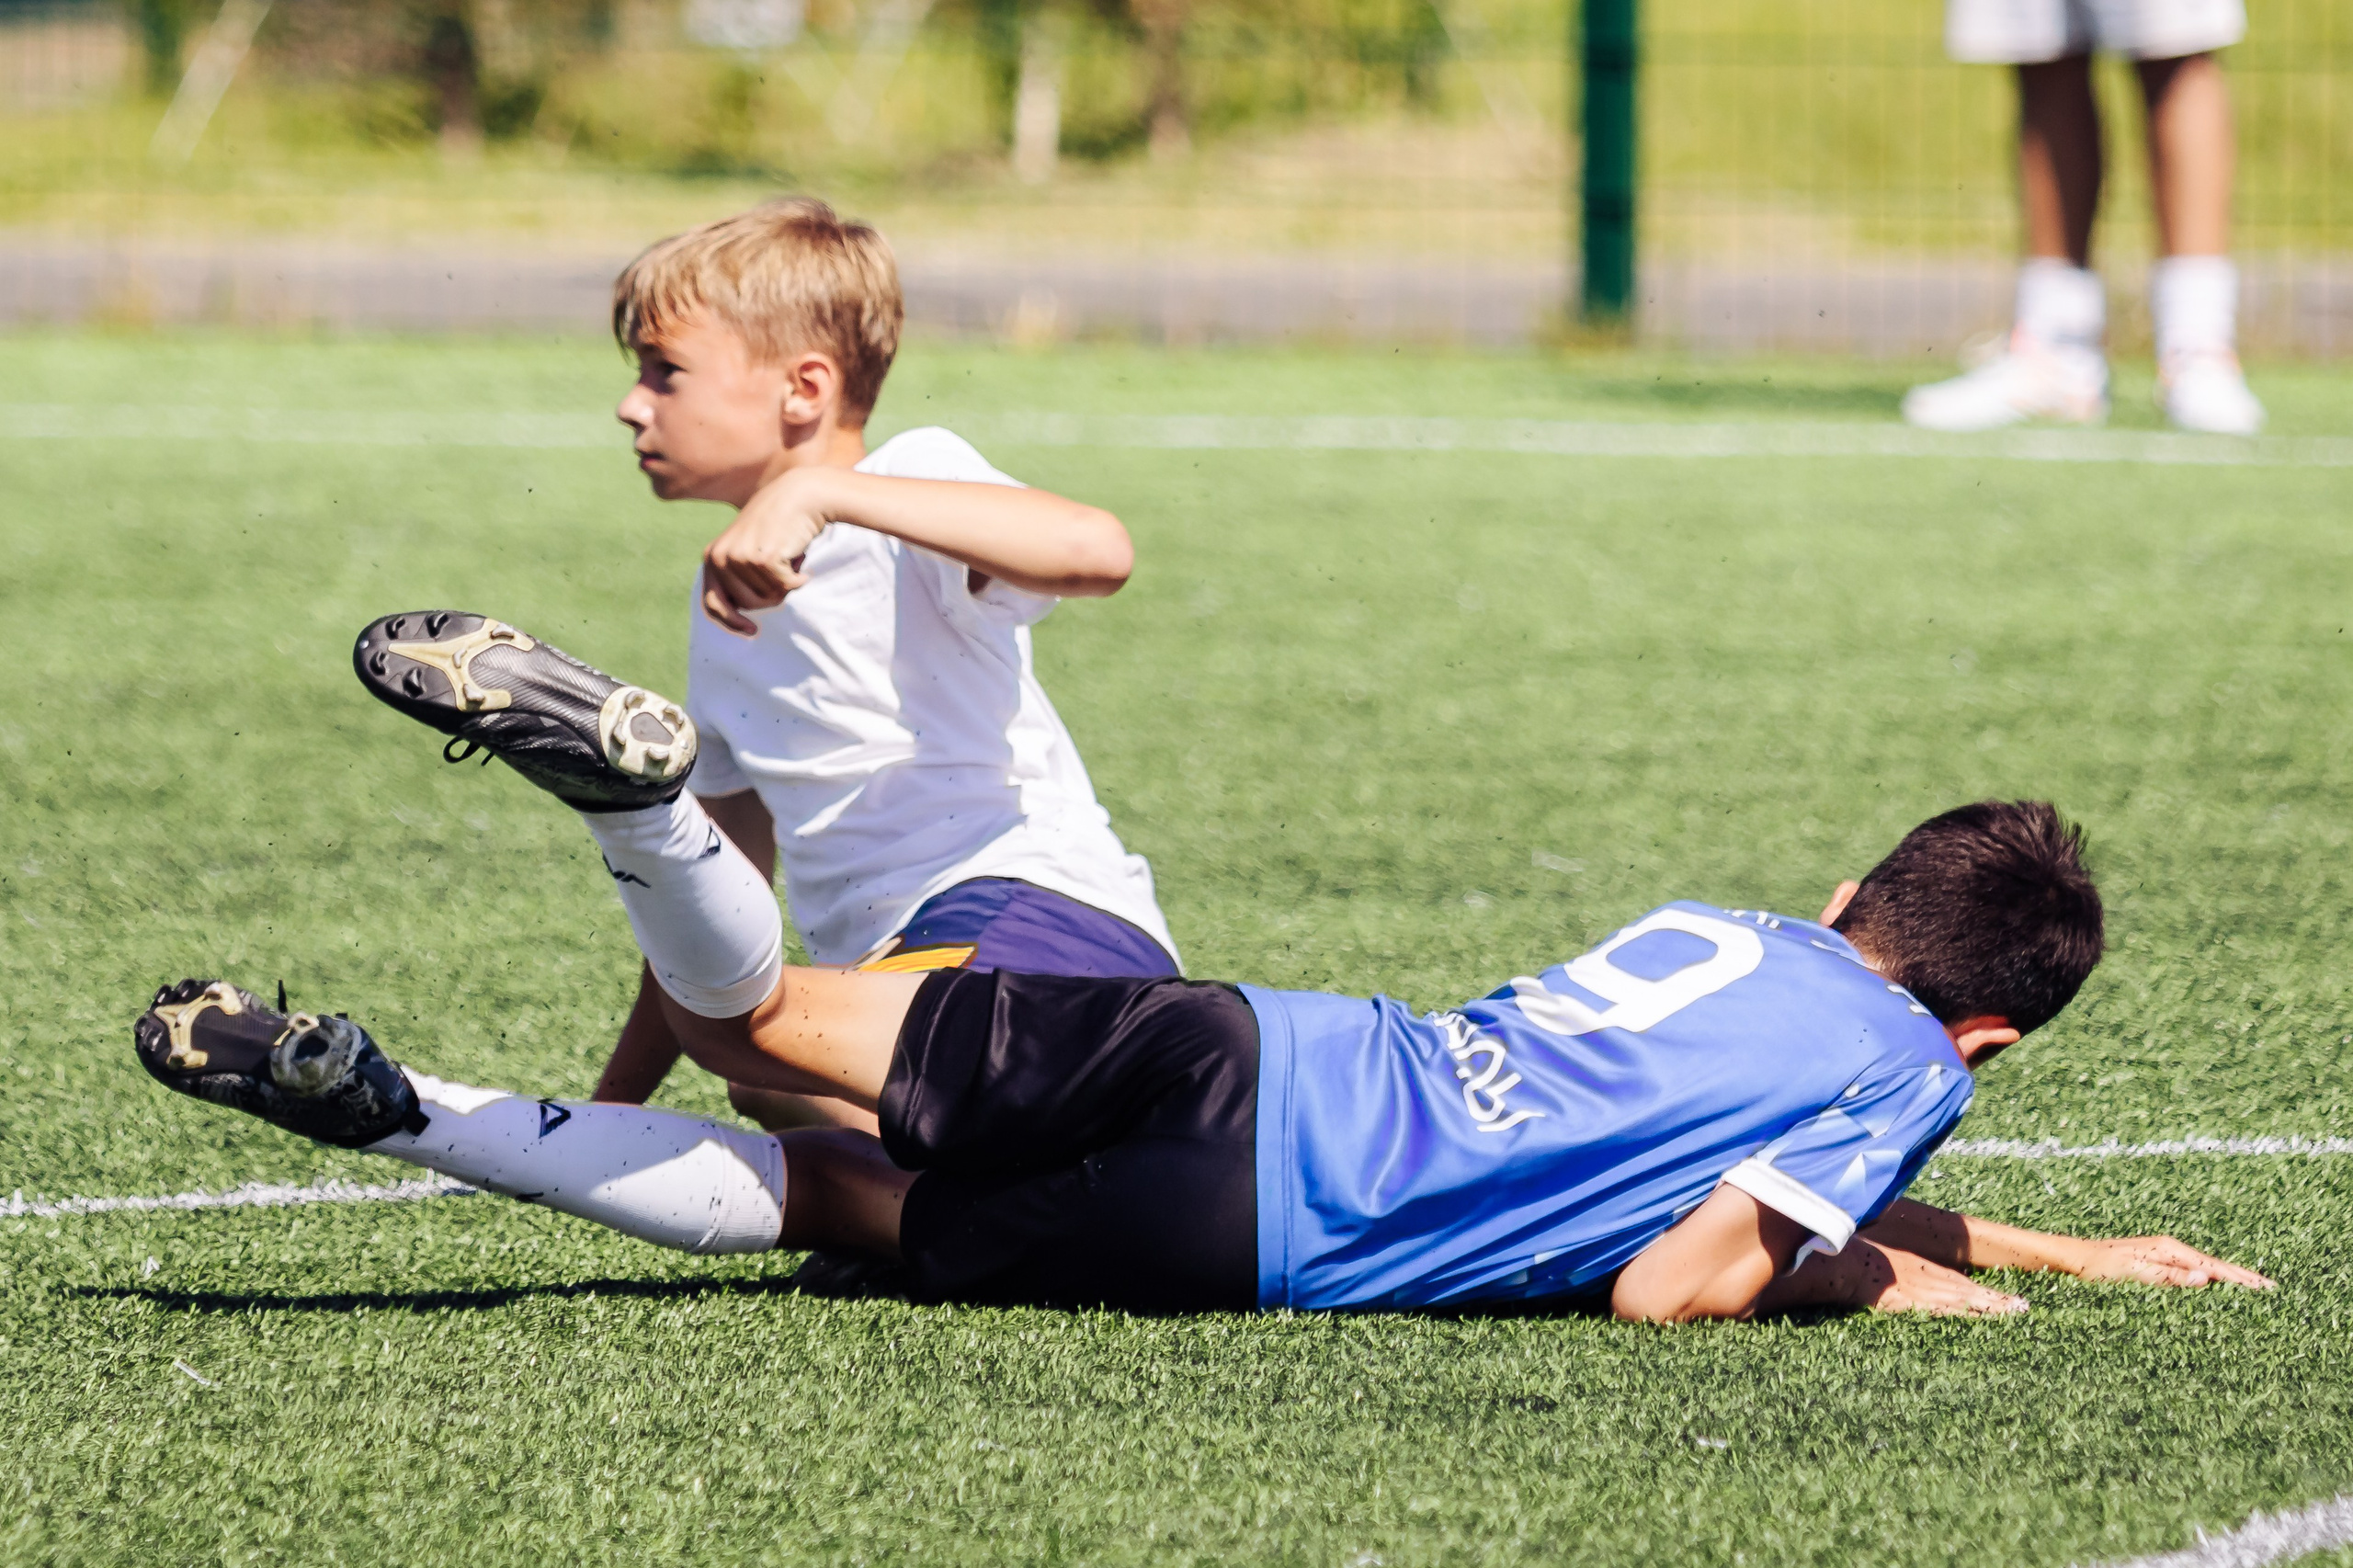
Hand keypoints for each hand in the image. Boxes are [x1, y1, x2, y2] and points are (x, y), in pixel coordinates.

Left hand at [702, 469, 833, 634]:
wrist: (801, 495)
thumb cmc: (778, 524)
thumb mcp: (748, 547)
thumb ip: (737, 574)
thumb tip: (741, 612)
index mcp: (712, 556)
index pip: (712, 603)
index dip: (731, 623)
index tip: (752, 632)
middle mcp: (719, 557)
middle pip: (747, 605)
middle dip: (769, 596)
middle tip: (782, 572)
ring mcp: (739, 558)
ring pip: (768, 599)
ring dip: (785, 584)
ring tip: (789, 558)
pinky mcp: (762, 559)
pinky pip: (785, 588)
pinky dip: (798, 579)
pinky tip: (800, 558)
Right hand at [1850, 1242, 2029, 1316]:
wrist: (1849, 1264)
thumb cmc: (1861, 1260)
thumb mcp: (1886, 1259)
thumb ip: (1901, 1268)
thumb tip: (1904, 1275)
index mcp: (1924, 1268)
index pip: (1961, 1281)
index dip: (1983, 1289)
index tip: (2002, 1296)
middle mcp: (1931, 1279)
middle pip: (1971, 1290)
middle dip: (1997, 1298)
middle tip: (2023, 1306)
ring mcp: (1926, 1292)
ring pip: (1968, 1300)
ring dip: (1993, 1307)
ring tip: (2017, 1311)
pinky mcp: (1919, 1306)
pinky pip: (1950, 1313)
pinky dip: (1970, 1317)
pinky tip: (1986, 1322)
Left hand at [2070, 1235, 2274, 1289]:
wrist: (2073, 1257)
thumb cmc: (2098, 1267)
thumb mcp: (2134, 1274)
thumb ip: (2169, 1276)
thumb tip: (2205, 1278)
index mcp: (2168, 1249)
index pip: (2213, 1266)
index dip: (2240, 1278)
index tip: (2265, 1288)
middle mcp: (2168, 1248)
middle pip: (2213, 1264)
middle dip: (2241, 1276)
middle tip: (2271, 1289)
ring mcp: (2162, 1254)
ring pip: (2204, 1267)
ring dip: (2228, 1277)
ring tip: (2252, 1288)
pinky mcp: (2156, 1261)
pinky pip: (2191, 1270)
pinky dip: (2209, 1277)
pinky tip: (2215, 1285)